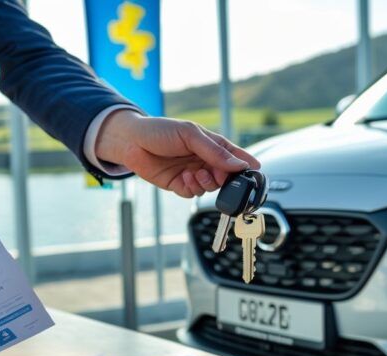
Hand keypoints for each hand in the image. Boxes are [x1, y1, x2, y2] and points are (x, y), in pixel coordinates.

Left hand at [94, 110, 260, 197]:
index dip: (246, 164)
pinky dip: (191, 188)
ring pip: (210, 188)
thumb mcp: (190, 135)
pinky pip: (193, 194)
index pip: (235, 155)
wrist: (131, 142)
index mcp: (211, 144)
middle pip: (225, 176)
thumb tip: (239, 165)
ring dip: (205, 184)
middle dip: (223, 178)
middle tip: (214, 173)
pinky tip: (183, 178)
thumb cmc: (160, 131)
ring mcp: (193, 173)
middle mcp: (204, 160)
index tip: (254, 171)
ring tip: (194, 174)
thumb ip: (214, 152)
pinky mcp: (180, 185)